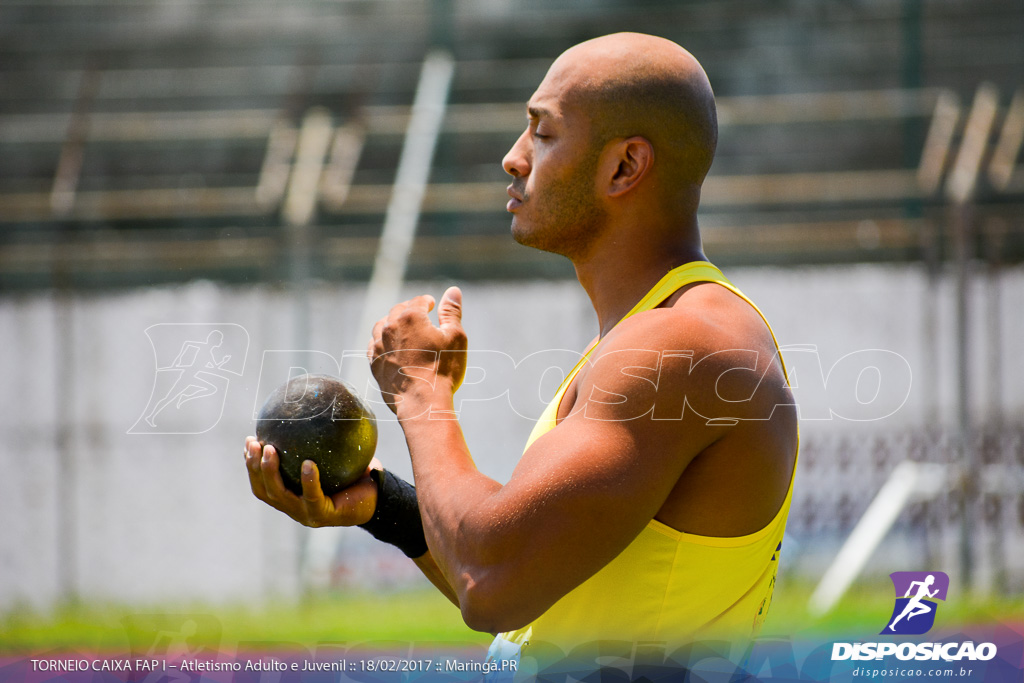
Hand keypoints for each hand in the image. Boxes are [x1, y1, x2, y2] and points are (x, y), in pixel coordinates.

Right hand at [243, 436, 378, 526]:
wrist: (378, 499)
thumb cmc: (355, 475)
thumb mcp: (334, 456)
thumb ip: (320, 440)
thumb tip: (312, 407)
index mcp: (291, 496)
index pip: (262, 483)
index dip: (251, 465)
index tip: (249, 441)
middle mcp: (293, 508)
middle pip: (264, 490)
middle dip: (254, 467)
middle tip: (255, 444)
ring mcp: (306, 514)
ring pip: (281, 495)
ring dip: (271, 472)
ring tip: (271, 450)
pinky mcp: (323, 515)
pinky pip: (313, 496)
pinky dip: (308, 480)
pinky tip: (308, 463)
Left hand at [367, 286, 467, 415]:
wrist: (422, 403)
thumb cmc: (442, 369)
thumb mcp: (455, 337)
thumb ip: (452, 312)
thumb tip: (453, 290)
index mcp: (410, 316)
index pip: (418, 301)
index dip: (427, 302)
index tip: (432, 305)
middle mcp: (390, 327)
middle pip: (398, 310)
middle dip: (410, 310)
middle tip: (419, 315)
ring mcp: (378, 345)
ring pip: (382, 325)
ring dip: (393, 323)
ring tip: (403, 328)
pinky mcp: (373, 362)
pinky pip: (373, 344)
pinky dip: (381, 341)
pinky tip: (389, 346)